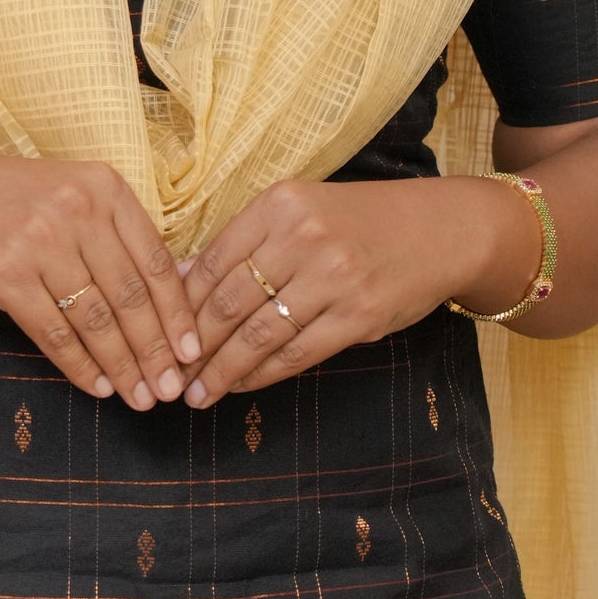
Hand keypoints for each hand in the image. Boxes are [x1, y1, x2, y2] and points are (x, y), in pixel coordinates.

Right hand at [0, 147, 201, 410]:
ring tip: (140, 397)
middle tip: (172, 388)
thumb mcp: (69, 194)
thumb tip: (170, 295)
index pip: (155, 260)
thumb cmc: (8, 199)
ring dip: (123, 366)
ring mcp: (40, 241)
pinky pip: (54, 332)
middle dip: (156, 350)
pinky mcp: (5, 274)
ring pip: (96, 319)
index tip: (194, 352)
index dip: (178, 313)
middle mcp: (77, 209)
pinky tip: (98, 386)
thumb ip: (114, 233)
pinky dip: (80, 366)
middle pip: (130, 295)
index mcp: (103, 187)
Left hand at [179, 175, 535, 405]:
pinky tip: (240, 386)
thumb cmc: (360, 222)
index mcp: (281, 204)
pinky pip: (297, 353)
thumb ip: (245, 242)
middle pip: (229, 301)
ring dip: (221, 370)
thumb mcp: (301, 213)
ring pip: (259, 333)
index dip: (179, 305)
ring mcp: (334, 277)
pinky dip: (262, 375)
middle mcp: (304, 237)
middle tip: (166, 375)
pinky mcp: (359, 315)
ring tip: (196, 394)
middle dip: (192, 345)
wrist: (442, 230)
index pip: (213, 260)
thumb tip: (178, 279)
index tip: (155, 333)